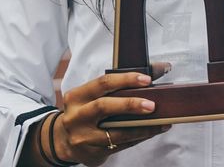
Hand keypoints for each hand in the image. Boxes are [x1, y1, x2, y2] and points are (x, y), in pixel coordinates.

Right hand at [49, 72, 169, 166]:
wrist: (62, 140)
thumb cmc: (84, 111)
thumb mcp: (92, 96)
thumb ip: (118, 85)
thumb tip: (158, 69)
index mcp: (77, 96)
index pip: (103, 83)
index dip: (126, 80)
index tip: (147, 80)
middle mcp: (76, 116)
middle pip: (104, 106)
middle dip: (130, 105)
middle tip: (152, 106)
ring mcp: (83, 137)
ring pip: (116, 133)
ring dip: (141, 128)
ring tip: (160, 123)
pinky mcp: (92, 153)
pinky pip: (120, 146)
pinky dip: (137, 138)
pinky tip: (150, 132)